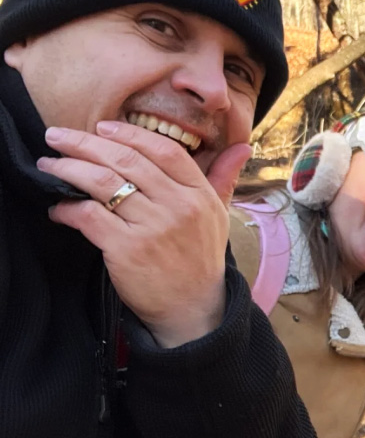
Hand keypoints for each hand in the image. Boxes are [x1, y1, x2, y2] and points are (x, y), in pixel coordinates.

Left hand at [41, 122, 251, 347]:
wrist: (193, 309)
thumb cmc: (200, 260)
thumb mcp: (218, 216)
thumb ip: (224, 177)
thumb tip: (241, 146)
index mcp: (200, 195)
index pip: (165, 150)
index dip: (129, 134)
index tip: (102, 128)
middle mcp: (180, 207)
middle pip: (127, 160)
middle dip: (85, 143)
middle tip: (58, 137)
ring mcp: (154, 228)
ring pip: (103, 183)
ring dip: (68, 169)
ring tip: (50, 164)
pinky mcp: (128, 250)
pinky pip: (89, 216)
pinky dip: (67, 208)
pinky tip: (58, 209)